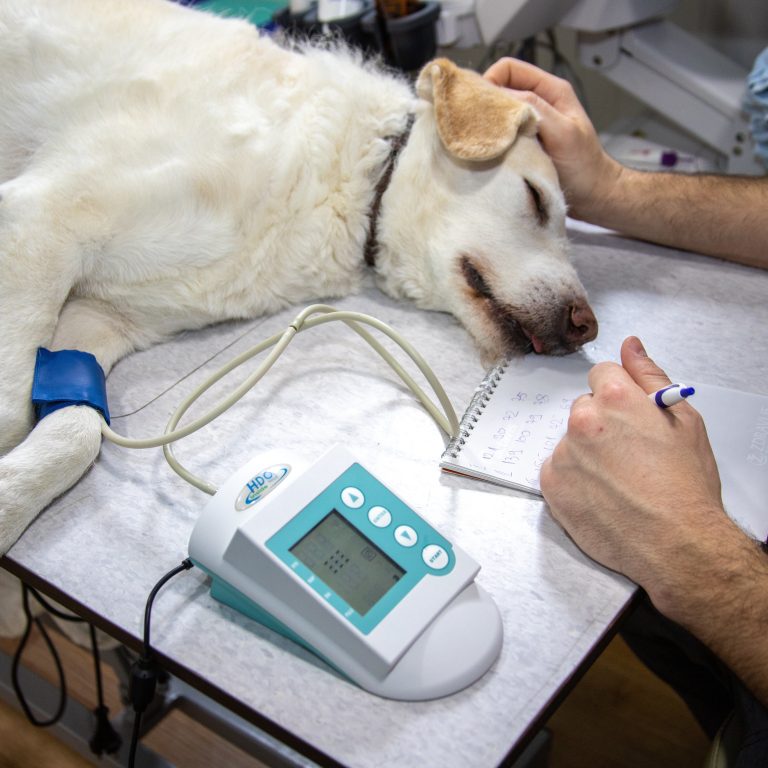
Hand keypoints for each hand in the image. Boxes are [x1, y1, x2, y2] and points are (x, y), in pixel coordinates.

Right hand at [483, 57, 621, 220]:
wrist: (592, 197)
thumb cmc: (585, 166)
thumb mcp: (563, 133)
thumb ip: (537, 109)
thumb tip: (502, 96)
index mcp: (550, 90)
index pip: (509, 69)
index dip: (490, 81)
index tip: (480, 106)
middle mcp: (537, 103)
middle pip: (499, 89)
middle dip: (485, 104)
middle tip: (476, 126)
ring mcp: (529, 124)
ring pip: (497, 113)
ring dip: (488, 125)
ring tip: (483, 141)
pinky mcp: (522, 144)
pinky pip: (500, 135)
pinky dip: (492, 141)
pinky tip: (490, 153)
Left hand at [539, 336, 737, 615]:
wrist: (677, 544)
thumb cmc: (686, 486)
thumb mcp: (683, 421)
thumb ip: (649, 376)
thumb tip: (630, 345)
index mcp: (615, 399)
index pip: (601, 375)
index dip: (619, 396)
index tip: (630, 417)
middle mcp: (582, 421)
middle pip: (584, 408)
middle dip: (602, 424)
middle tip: (630, 455)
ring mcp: (563, 453)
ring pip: (571, 440)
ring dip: (587, 453)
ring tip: (618, 481)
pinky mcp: (551, 484)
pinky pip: (558, 469)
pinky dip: (574, 478)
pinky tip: (601, 494)